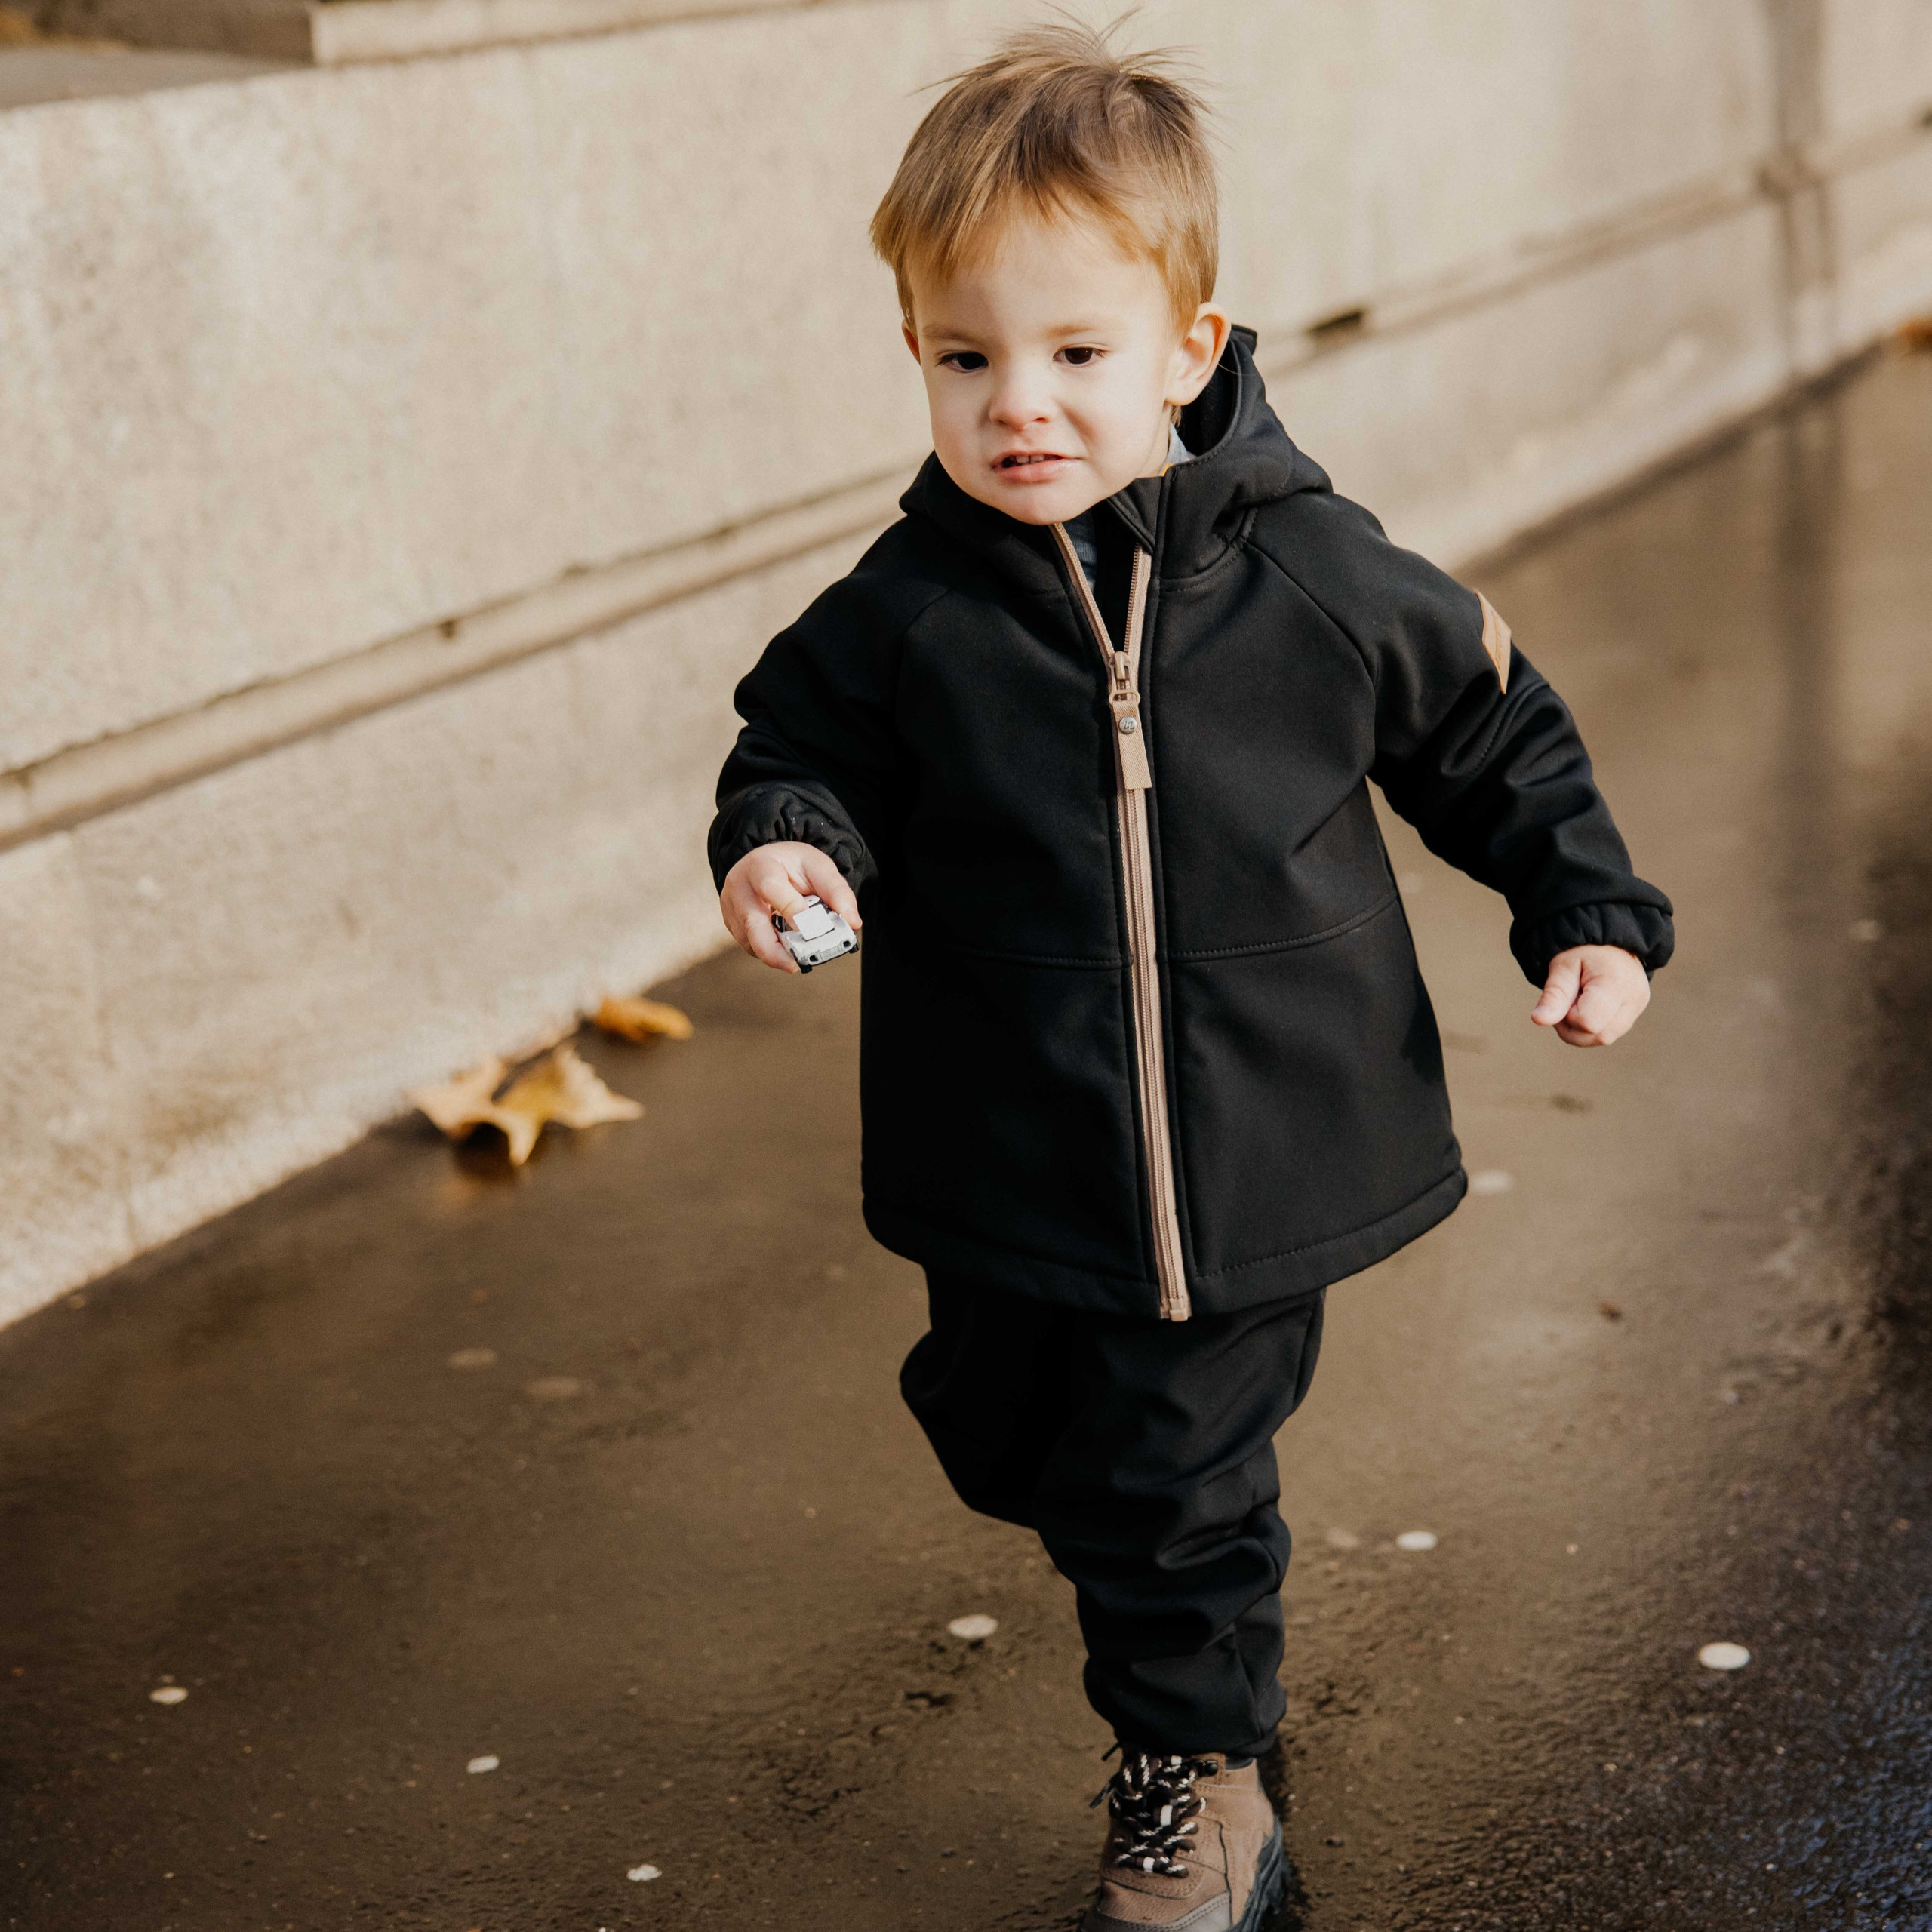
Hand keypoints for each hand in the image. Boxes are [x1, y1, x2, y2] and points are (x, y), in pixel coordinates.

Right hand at [719, 842, 862, 974]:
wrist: (769, 861)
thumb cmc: (793, 865)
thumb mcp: (818, 867)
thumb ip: (837, 892)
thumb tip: (852, 921)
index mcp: (761, 865)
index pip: (771, 887)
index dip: (790, 909)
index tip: (809, 929)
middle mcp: (739, 885)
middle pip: (751, 922)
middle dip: (773, 948)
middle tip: (795, 965)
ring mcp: (731, 906)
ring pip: (748, 939)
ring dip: (773, 953)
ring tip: (796, 960)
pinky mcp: (731, 923)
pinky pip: (748, 945)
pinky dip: (768, 951)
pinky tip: (784, 950)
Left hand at [1530, 945, 1649, 1046]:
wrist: (1607, 940)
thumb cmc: (1583, 950)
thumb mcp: (1563, 965)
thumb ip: (1553, 995)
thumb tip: (1538, 1020)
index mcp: (1617, 983)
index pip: (1587, 1023)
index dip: (1567, 1015)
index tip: (1566, 994)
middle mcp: (1634, 999)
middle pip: (1596, 1036)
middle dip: (1572, 1024)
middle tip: (1567, 998)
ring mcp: (1636, 1009)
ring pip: (1602, 1039)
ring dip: (1580, 1027)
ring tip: (1578, 999)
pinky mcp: (1633, 1014)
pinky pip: (1607, 1033)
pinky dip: (1590, 1026)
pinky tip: (1587, 1005)